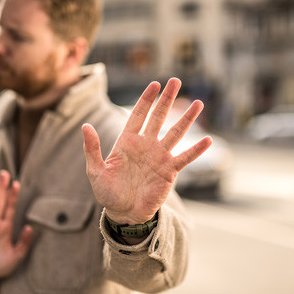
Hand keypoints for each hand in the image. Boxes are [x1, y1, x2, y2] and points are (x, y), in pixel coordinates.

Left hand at [82, 78, 211, 224]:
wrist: (124, 213)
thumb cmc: (108, 191)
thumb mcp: (95, 170)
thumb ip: (92, 148)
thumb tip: (85, 126)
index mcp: (127, 141)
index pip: (138, 114)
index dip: (146, 99)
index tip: (154, 84)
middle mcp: (145, 145)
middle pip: (158, 117)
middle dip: (167, 99)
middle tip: (175, 81)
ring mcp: (159, 157)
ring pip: (175, 133)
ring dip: (186, 118)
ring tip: (198, 103)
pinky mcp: (169, 171)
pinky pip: (185, 158)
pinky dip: (196, 150)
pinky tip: (208, 140)